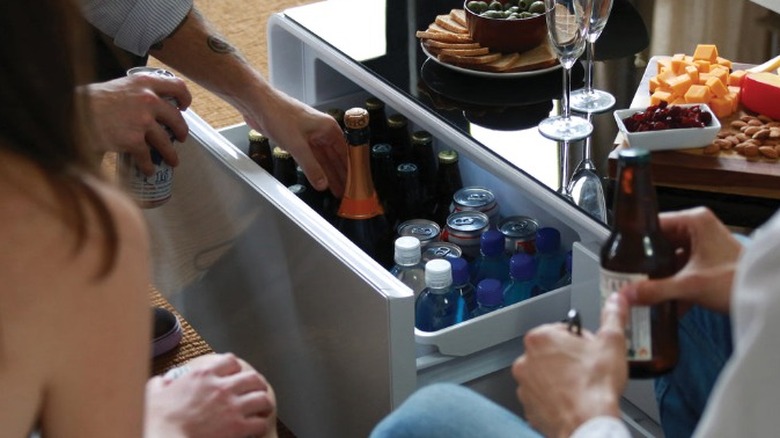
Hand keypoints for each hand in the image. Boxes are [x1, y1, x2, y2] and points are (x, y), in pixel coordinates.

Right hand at [81, 74, 191, 174]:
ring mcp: (143, 120)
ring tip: (172, 160)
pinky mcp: (134, 140)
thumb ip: (136, 93)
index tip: (185, 105)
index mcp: (144, 82)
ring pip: (166, 141)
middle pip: (176, 118)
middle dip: (181, 131)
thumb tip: (150, 106)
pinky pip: (148, 156)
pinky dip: (148, 165)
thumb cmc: (91, 101)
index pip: (177, 86)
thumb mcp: (119, 87)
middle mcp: (148, 100)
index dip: (185, 97)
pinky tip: (148, 169)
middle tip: (180, 137)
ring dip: (171, 153)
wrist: (73, 113)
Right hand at [145, 353, 276, 437]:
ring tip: (261, 408)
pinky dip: (260, 424)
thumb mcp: (153, 393)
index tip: (235, 374)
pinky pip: (259, 422)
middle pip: (253, 378)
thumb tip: (160, 382)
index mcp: (202, 374)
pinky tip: (256, 427)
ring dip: (263, 403)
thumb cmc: (157, 419)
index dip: (235, 367)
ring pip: (262, 398)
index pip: (230, 361)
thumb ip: (160, 384)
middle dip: (257, 384)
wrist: (164, 437)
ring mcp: (231, 407)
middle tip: (256, 390)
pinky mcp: (236, 427)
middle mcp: (221, 387)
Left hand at [244, 87, 346, 197]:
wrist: (258, 104)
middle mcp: (322, 132)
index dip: (350, 170)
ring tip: (336, 190)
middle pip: (335, 158)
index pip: (345, 154)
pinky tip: (319, 178)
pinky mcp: (299, 140)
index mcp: (328, 128)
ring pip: (323, 159)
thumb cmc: (278, 114)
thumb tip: (323, 184)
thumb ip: (311, 167)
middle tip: (346, 193)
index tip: (353, 185)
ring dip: (328, 174)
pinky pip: (311, 158)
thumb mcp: (297, 146)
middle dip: (340, 175)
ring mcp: (310, 136)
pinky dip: (316, 169)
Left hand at [512, 293, 627, 437]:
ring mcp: (524, 385)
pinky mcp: (528, 406)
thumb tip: (617, 301)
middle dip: (568, 359)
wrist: (587, 423)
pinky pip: (542, 397)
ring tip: (581, 387)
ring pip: (545, 375)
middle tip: (588, 369)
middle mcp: (526, 360)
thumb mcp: (611, 343)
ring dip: (559, 379)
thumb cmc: (595, 387)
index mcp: (541, 338)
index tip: (590, 350)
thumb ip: (613, 316)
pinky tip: (572, 401)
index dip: (580, 340)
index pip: (561, 330)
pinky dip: (554, 398)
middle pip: (551, 353)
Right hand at [622, 207, 741, 313]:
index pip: (653, 223)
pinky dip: (674, 283)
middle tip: (628, 276)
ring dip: (660, 276)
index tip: (620, 255)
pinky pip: (683, 269)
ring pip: (671, 257)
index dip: (636, 240)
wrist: (766, 298)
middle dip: (647, 263)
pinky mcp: (709, 261)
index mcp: (694, 221)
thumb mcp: (690, 285)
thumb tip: (625, 294)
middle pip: (660, 242)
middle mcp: (699, 228)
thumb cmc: (737, 281)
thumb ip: (654, 290)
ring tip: (643, 289)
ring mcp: (704, 244)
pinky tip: (663, 300)